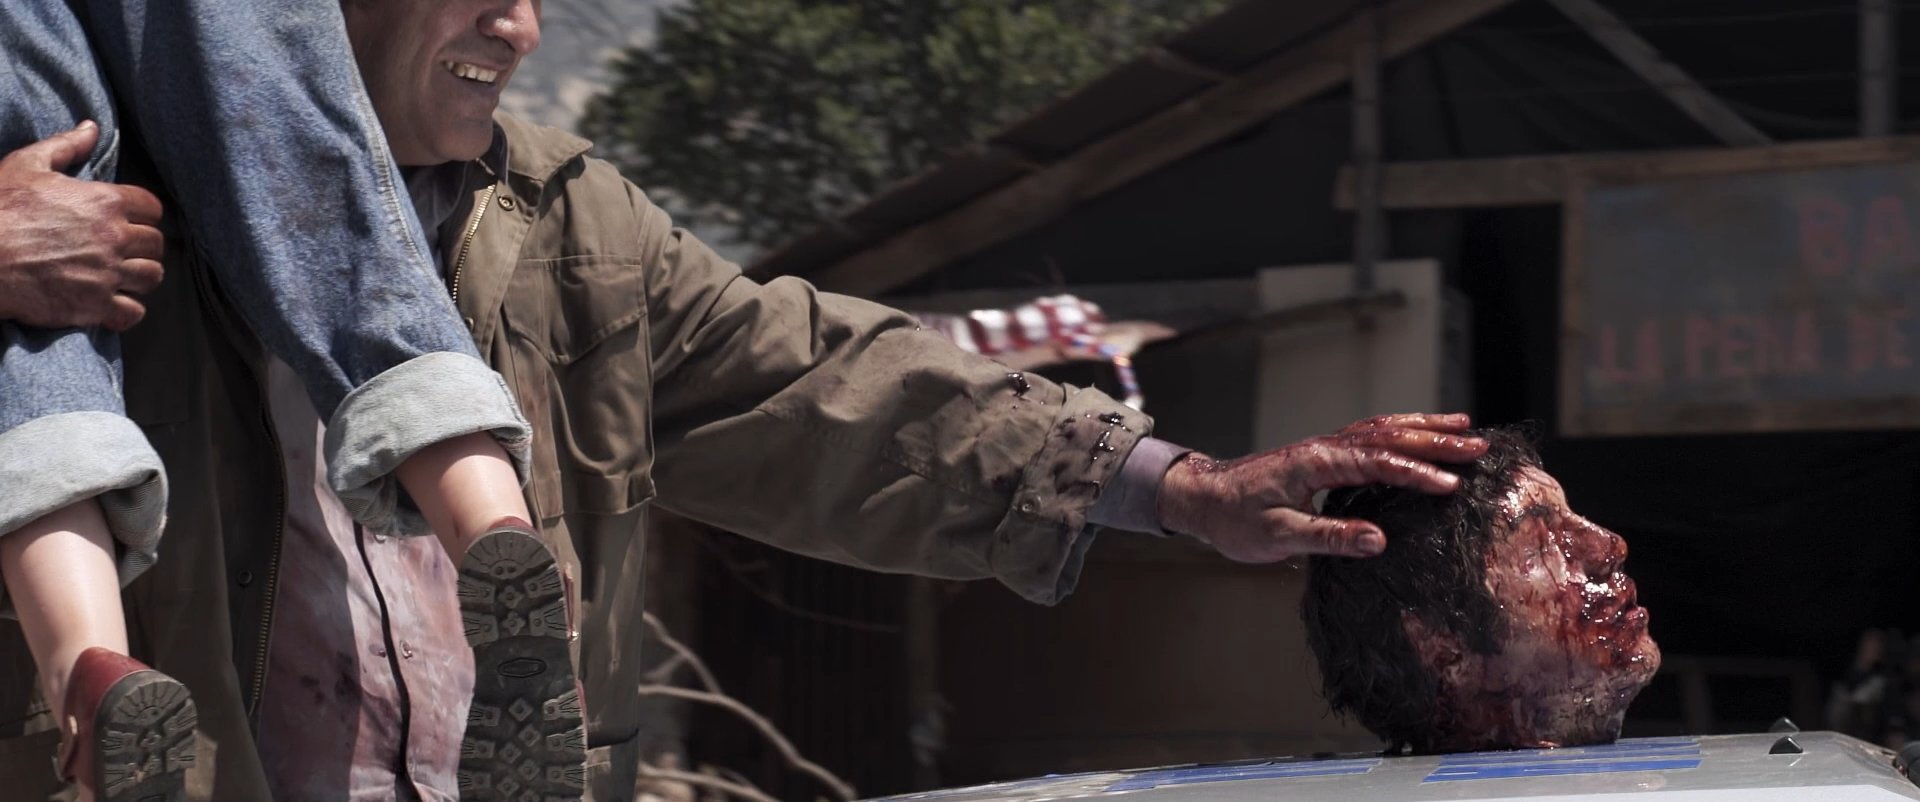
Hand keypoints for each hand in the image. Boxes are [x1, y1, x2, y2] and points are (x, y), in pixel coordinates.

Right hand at [0, 122, 163, 330]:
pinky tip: (113, 304)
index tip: (130, 220)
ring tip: (122, 276)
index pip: (152, 208)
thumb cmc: (1, 207)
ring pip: (152, 276)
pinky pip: (133, 312)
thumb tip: (92, 128)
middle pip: (155, 244)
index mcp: (105, 201)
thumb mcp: (28, 165)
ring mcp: (107, 273)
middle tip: (125, 250)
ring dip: (141, 277)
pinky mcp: (95, 305)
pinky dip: (128, 310)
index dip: (143, 214)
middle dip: (144, 246)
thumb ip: (66, 146)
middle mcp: (114, 237)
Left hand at [1157, 413, 1487, 560]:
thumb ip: (1328, 537)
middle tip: (1478, 446)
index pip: (1377, 464)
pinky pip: (1370, 436)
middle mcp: (1324, 447)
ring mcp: (1324, 447)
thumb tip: (1378, 540)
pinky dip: (1400, 432)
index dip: (1416, 474)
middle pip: (1388, 437)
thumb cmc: (1235, 520)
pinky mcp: (1322, 454)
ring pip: (1381, 429)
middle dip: (1435, 440)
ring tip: (1463, 427)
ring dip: (1422, 428)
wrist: (1203, 498)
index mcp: (1316, 463)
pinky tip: (1418, 435)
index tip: (1452, 486)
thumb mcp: (1279, 537)